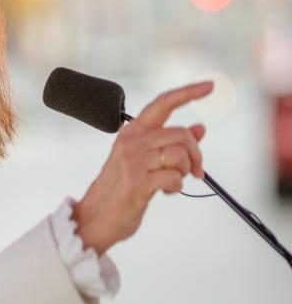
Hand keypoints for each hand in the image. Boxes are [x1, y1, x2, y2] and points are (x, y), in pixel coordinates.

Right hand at [71, 80, 213, 255]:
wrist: (94, 218)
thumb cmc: (120, 189)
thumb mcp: (143, 161)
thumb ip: (169, 144)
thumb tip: (200, 128)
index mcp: (131, 132)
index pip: (162, 104)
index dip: (188, 93)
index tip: (209, 85)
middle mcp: (131, 141)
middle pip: (181, 134)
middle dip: (196, 154)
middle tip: (196, 171)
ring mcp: (133, 162)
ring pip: (180, 155)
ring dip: (185, 172)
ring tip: (172, 182)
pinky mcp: (138, 183)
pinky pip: (175, 178)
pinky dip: (177, 187)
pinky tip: (166, 192)